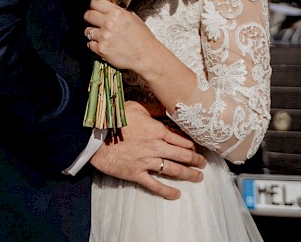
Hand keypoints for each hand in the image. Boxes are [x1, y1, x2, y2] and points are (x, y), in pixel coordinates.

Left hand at [84, 0, 161, 71]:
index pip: (95, 3)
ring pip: (87, 31)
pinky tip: (103, 45)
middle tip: (95, 22)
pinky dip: (95, 45)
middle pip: (87, 15)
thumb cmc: (143, 38)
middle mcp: (108, 23)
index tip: (95, 8)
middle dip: (90, 18)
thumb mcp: (133, 18)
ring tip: (102, 36)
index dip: (94, 6)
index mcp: (117, 13)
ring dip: (93, 33)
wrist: (146, 56)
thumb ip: (119, 13)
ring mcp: (103, 37)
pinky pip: (90, 44)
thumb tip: (108, 10)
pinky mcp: (101, 49)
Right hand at [89, 101, 205, 199]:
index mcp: (157, 130)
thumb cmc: (115, 119)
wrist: (96, 136)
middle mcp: (156, 147)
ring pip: (173, 170)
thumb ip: (154, 109)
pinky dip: (166, 191)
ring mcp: (147, 162)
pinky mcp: (136, 174)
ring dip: (188, 174)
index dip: (192, 145)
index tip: (198, 148)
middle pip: (182, 155)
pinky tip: (176, 195)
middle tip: (204, 163)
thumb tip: (167, 106)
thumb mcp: (137, 107)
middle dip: (196, 160)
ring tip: (198, 177)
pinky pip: (155, 184)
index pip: (181, 139)